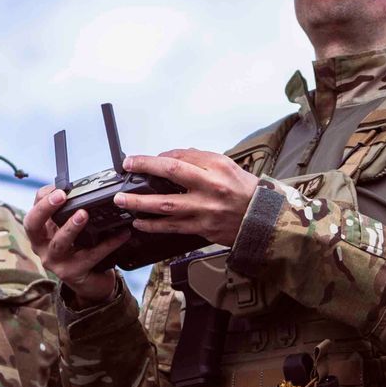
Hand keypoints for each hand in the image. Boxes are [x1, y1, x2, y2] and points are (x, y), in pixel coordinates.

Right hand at [24, 186, 128, 305]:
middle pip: (33, 225)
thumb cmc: (79, 251)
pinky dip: (108, 243)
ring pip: (59, 243)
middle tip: (61, 196)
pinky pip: (91, 256)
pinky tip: (121, 234)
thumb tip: (80, 188)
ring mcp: (55, 262)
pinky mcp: (73, 273)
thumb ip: (68, 213)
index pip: (33, 210)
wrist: (90, 283)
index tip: (59, 188)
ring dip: (71, 227)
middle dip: (45, 208)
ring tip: (84, 214)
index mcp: (40, 233)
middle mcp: (42, 247)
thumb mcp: (68, 231)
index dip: (43, 198)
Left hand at [113, 150, 259, 248]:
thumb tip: (172, 156)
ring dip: (141, 203)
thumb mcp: (227, 166)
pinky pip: (172, 227)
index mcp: (218, 168)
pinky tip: (140, 222)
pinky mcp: (202, 229)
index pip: (183, 157)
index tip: (142, 159)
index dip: (159, 157)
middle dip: (145, 169)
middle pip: (172, 174)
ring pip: (167, 205)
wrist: (262, 219)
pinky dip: (154, 225)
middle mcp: (211, 187)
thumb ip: (200, 159)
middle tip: (127, 168)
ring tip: (123, 201)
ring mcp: (205, 210)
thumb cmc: (245, 191)